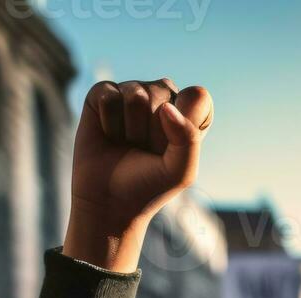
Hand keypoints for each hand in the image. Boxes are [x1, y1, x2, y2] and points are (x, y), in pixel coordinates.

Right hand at [66, 78, 213, 269]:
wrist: (108, 201)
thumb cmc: (149, 185)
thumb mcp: (180, 171)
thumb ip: (188, 139)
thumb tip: (166, 108)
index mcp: (189, 112)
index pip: (197, 96)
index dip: (184, 125)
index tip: (171, 150)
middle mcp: (162, 97)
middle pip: (162, 93)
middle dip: (152, 131)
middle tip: (144, 150)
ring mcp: (132, 92)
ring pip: (135, 94)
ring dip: (129, 129)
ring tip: (127, 144)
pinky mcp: (103, 95)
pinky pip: (108, 96)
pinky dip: (108, 122)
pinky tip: (108, 135)